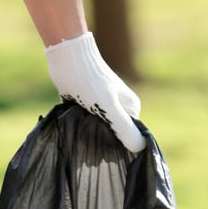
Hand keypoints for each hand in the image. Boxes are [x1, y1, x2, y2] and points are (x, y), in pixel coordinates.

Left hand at [46, 32, 144, 153]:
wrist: (67, 58)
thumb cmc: (90, 82)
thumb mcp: (109, 107)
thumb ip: (124, 127)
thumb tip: (140, 148)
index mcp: (131, 108)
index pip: (128, 137)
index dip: (117, 147)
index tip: (102, 150)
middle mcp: (119, 108)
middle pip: (113, 135)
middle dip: (102, 142)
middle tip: (87, 145)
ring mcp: (102, 106)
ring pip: (98, 130)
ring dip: (89, 137)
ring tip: (80, 137)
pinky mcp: (86, 105)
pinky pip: (86, 124)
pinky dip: (80, 129)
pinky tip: (73, 131)